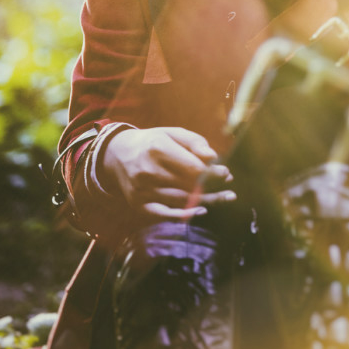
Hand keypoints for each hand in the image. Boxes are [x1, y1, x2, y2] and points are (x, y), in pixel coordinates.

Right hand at [100, 126, 235, 221]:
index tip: (227, 174)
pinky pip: (165, 214)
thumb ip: (194, 142)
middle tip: (230, 191)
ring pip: (181, 200)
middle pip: (189, 186)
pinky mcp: (139, 205)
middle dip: (213, 188)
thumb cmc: (152, 142)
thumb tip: (214, 157)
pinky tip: (201, 211)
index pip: (192, 167)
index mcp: (158, 149)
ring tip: (224, 198)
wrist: (118, 154)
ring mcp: (142, 190)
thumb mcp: (172, 133)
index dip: (212, 173)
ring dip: (206, 201)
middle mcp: (148, 171)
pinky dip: (184, 215)